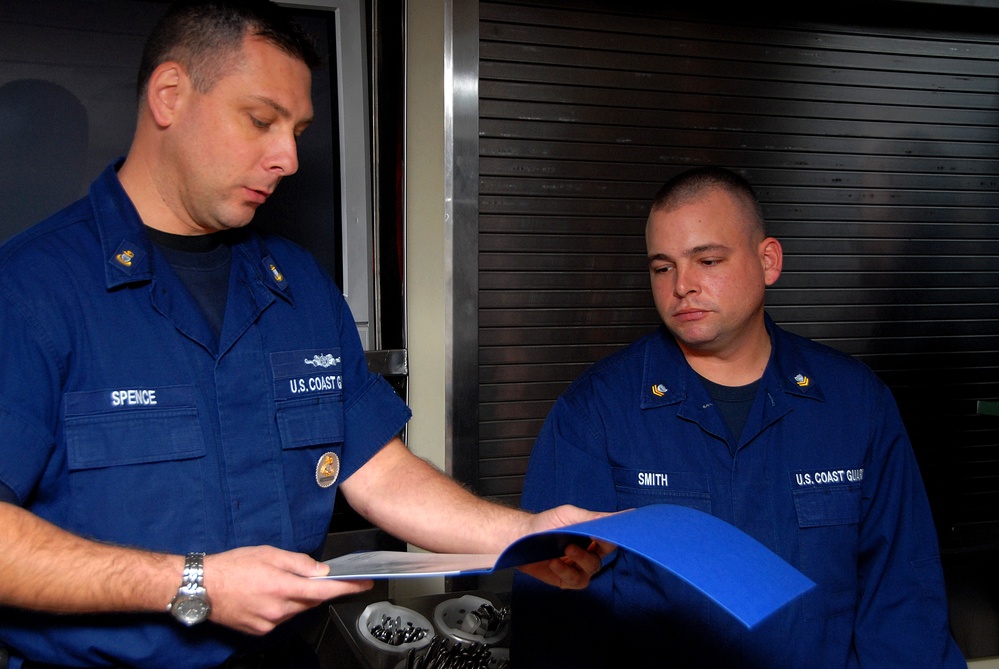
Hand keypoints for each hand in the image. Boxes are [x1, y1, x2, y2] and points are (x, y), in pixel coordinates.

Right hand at [203, 546, 371, 634]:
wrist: (200, 586)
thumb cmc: (232, 566)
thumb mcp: (268, 554)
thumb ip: (298, 563)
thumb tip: (321, 571)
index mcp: (283, 587)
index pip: (324, 591)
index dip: (347, 588)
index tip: (364, 584)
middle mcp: (278, 610)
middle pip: (310, 601)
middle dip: (316, 589)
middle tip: (311, 576)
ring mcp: (268, 623)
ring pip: (296, 610)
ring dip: (297, 597)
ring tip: (277, 581)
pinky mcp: (258, 631)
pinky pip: (280, 618)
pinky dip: (282, 606)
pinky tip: (267, 594)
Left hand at [516, 505, 616, 589]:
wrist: (520, 537)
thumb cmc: (544, 523)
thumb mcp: (567, 514)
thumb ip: (591, 517)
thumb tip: (615, 517)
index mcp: (591, 537)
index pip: (609, 541)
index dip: (610, 539)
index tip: (603, 535)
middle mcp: (587, 553)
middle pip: (600, 559)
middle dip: (587, 553)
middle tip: (572, 545)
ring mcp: (577, 568)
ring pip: (590, 571)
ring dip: (578, 561)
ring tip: (564, 551)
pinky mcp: (566, 580)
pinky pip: (574, 581)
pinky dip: (565, 572)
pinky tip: (554, 562)